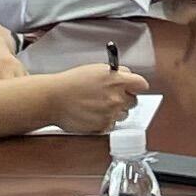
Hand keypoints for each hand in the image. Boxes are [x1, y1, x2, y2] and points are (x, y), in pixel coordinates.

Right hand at [35, 65, 149, 134]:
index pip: (141, 84)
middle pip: (134, 102)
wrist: (53, 99)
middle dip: (125, 100)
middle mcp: (117, 97)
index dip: (136, 86)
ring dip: (115, 112)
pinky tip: (92, 114)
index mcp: (117, 80)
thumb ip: (116, 74)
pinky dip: (104, 121)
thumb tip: (128, 77)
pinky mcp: (104, 126)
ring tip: (98, 106)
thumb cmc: (71, 83)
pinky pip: (111, 124)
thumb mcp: (96, 70)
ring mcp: (111, 113)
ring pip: (124, 115)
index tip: (133, 88)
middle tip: (111, 98)